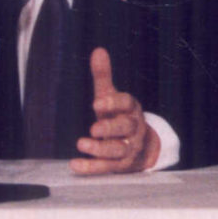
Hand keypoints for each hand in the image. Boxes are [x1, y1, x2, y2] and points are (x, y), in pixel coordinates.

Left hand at [72, 48, 159, 174]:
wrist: (141, 147)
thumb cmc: (120, 117)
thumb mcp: (112, 97)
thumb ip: (104, 77)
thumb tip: (98, 50)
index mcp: (131, 109)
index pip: (127, 103)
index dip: (114, 103)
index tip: (97, 103)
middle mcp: (133, 129)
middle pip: (126, 127)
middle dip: (110, 128)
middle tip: (94, 128)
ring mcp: (128, 148)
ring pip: (118, 150)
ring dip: (100, 149)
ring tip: (81, 144)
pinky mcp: (120, 166)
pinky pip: (106, 167)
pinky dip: (91, 167)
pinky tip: (75, 165)